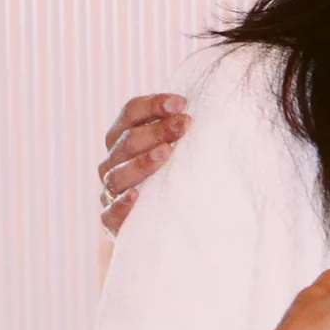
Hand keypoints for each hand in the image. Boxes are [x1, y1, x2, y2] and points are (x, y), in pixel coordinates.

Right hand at [98, 92, 189, 233]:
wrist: (170, 227)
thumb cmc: (180, 179)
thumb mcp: (184, 152)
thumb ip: (186, 130)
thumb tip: (219, 102)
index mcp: (125, 139)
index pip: (130, 114)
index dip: (152, 105)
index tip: (182, 103)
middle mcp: (114, 163)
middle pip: (126, 141)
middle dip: (155, 130)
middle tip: (184, 124)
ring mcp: (111, 192)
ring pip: (117, 175)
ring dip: (141, 162)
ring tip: (165, 153)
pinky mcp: (114, 223)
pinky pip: (110, 214)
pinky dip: (121, 204)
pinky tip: (136, 196)